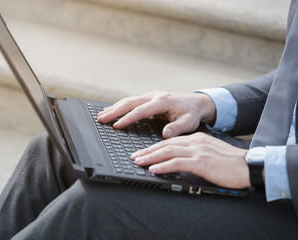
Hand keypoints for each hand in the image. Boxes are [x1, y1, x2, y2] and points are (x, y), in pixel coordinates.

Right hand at [98, 91, 215, 137]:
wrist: (196, 103)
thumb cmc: (192, 114)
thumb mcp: (189, 123)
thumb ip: (177, 128)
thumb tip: (166, 134)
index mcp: (162, 102)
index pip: (141, 111)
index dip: (127, 118)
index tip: (116, 126)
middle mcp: (154, 96)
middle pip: (130, 102)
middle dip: (114, 111)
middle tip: (101, 119)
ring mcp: (150, 95)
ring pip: (128, 100)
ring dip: (114, 108)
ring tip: (101, 116)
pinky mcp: (148, 98)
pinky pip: (132, 101)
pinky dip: (120, 106)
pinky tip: (111, 111)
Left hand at [131, 132, 249, 188]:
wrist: (249, 165)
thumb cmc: (230, 163)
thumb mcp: (209, 152)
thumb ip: (194, 153)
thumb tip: (178, 160)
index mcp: (196, 139)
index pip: (170, 141)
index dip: (154, 147)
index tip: (143, 152)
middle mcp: (194, 142)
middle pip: (165, 144)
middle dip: (148, 151)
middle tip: (135, 156)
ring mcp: (197, 151)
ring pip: (168, 151)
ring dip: (151, 157)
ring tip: (138, 162)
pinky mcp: (201, 162)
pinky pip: (177, 162)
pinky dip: (163, 166)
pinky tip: (154, 169)